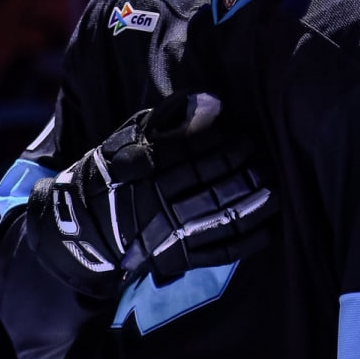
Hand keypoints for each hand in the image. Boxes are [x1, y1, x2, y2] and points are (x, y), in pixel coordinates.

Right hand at [25, 91, 274, 296]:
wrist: (86, 225)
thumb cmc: (114, 170)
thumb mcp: (131, 136)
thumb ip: (170, 118)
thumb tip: (212, 101)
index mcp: (147, 168)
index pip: (193, 156)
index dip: (224, 148)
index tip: (246, 141)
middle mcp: (158, 201)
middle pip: (211, 186)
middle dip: (243, 175)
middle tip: (264, 165)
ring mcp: (168, 232)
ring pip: (218, 218)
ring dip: (251, 206)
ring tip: (273, 193)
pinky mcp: (175, 257)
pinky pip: (216, 251)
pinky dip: (244, 241)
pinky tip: (266, 228)